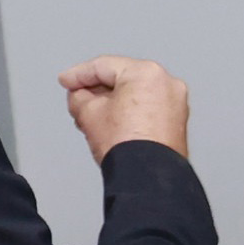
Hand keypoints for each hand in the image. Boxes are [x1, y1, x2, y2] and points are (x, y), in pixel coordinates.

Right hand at [61, 56, 190, 161]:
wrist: (148, 178)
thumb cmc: (128, 146)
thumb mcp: (88, 113)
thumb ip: (78, 96)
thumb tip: (80, 96)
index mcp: (146, 73)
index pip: (103, 66)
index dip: (78, 74)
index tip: (66, 80)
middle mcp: (167, 83)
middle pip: (121, 79)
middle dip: (96, 91)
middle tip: (77, 99)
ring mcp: (176, 103)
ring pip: (135, 96)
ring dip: (112, 104)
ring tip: (92, 118)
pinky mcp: (177, 123)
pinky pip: (147, 110)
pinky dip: (129, 114)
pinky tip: (113, 126)